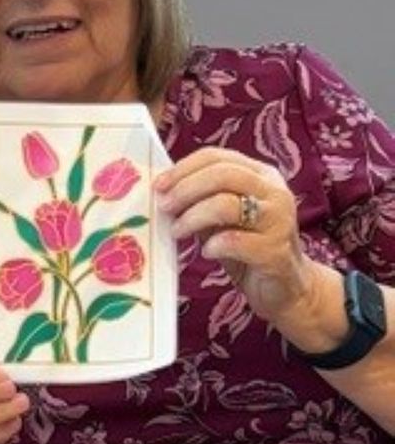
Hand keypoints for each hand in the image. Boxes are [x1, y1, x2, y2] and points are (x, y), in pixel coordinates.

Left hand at [154, 149, 323, 328]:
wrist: (284, 287)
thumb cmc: (248, 247)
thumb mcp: (222, 218)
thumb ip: (201, 200)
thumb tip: (163, 192)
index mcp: (261, 175)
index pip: (217, 157)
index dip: (183, 168)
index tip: (159, 186)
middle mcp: (274, 191)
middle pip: (222, 175)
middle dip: (185, 189)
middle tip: (164, 207)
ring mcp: (279, 220)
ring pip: (227, 205)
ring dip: (193, 218)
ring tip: (177, 231)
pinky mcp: (276, 250)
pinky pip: (236, 241)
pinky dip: (214, 245)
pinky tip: (207, 252)